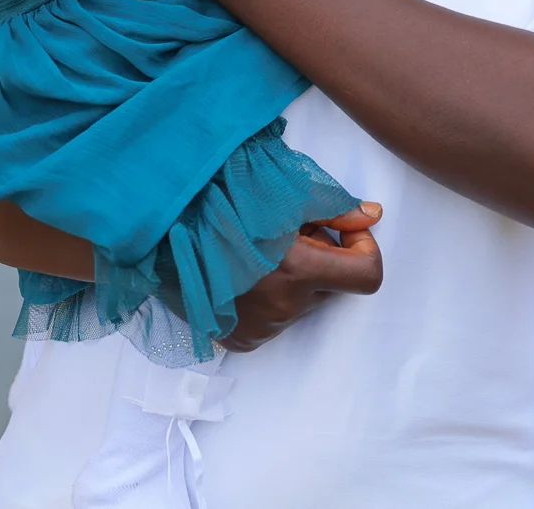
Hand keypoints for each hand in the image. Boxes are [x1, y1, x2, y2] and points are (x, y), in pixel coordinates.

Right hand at [221, 203, 383, 351]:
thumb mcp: (283, 194)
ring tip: (257, 250)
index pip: (368, 277)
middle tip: (289, 232)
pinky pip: (274, 319)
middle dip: (322, 259)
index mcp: (298, 269)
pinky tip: (242, 273)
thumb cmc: (222, 200)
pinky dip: (269, 296)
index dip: (363, 250)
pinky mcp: (242, 338)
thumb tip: (373, 216)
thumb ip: (335, 209)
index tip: (344, 232)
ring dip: (293, 278)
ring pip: (301, 302)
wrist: (160, 228)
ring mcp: (261, 328)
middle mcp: (283, 306)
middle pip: (331, 287)